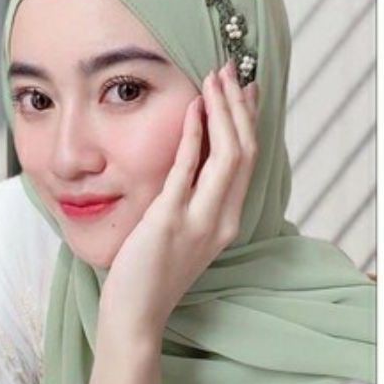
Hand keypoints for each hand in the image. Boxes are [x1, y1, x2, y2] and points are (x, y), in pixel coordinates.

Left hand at [98, 58, 258, 343]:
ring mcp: (198, 221)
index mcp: (226, 220)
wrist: (135, 313)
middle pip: (244, 151)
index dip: (248, 121)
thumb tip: (193, 155)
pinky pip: (186, 170)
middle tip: (229, 71)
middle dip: (238, 107)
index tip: (244, 88)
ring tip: (214, 79)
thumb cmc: (151, 269)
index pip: (248, 160)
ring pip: (227, 156)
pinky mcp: (169, 220)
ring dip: (222, 112)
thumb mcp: (183, 230)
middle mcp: (221, 220)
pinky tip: (191, 109)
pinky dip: (193, 135)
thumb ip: (193, 196)